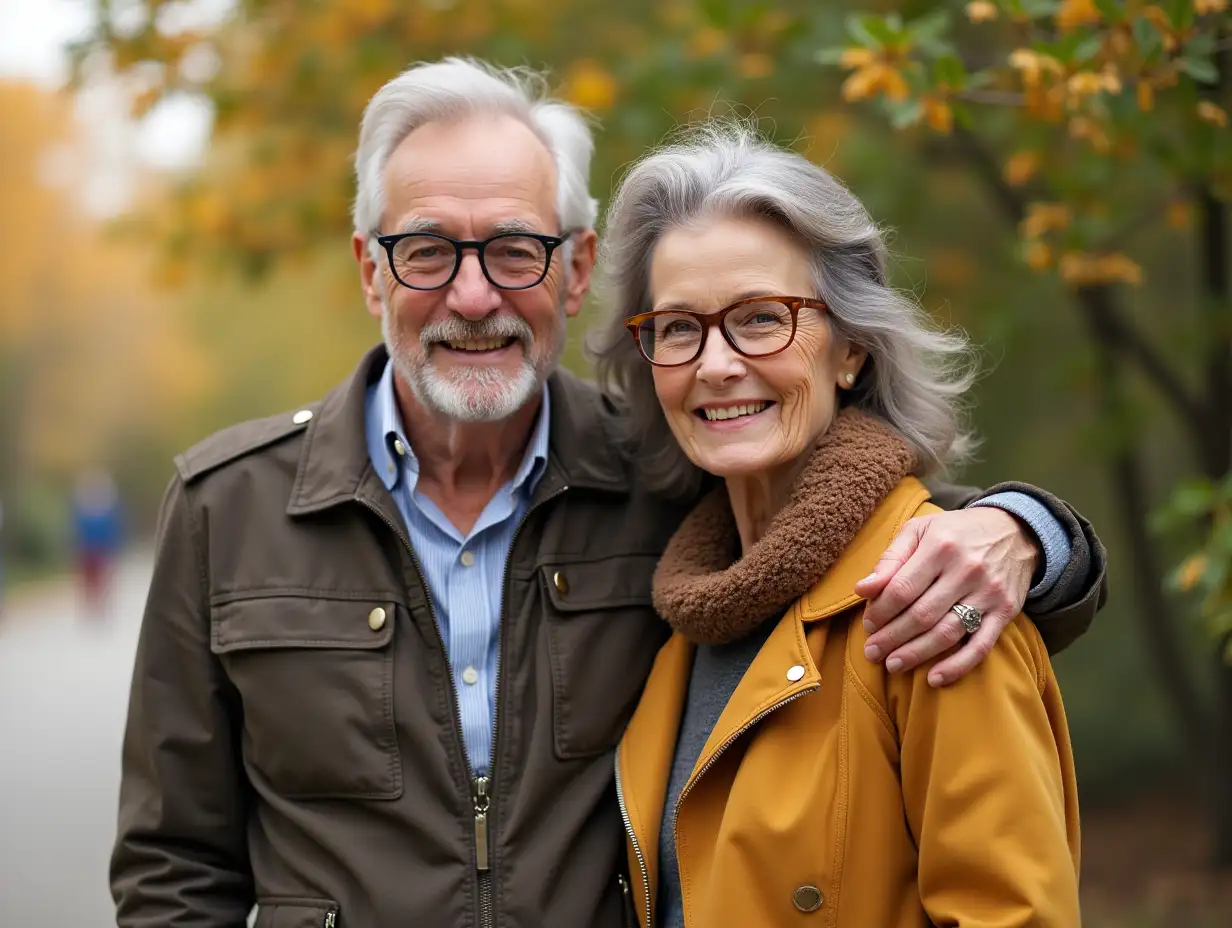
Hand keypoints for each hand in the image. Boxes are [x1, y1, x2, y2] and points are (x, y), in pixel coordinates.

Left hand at [853, 507, 1038, 686]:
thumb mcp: (919, 530)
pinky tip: (934, 679)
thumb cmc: (955, 532)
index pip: (902, 589)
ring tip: (893, 665)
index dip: (881, 612)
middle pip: (921, 615)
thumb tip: (862, 589)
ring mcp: (988, 593)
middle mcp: (966, 570)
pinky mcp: (1006, 612)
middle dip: (891, 638)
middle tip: (872, 653)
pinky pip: (980, 645)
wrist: (1014, 531)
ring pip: (947, 633)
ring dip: (916, 654)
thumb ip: (890, 559)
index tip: (868, 625)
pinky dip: (957, 666)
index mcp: (940, 546)